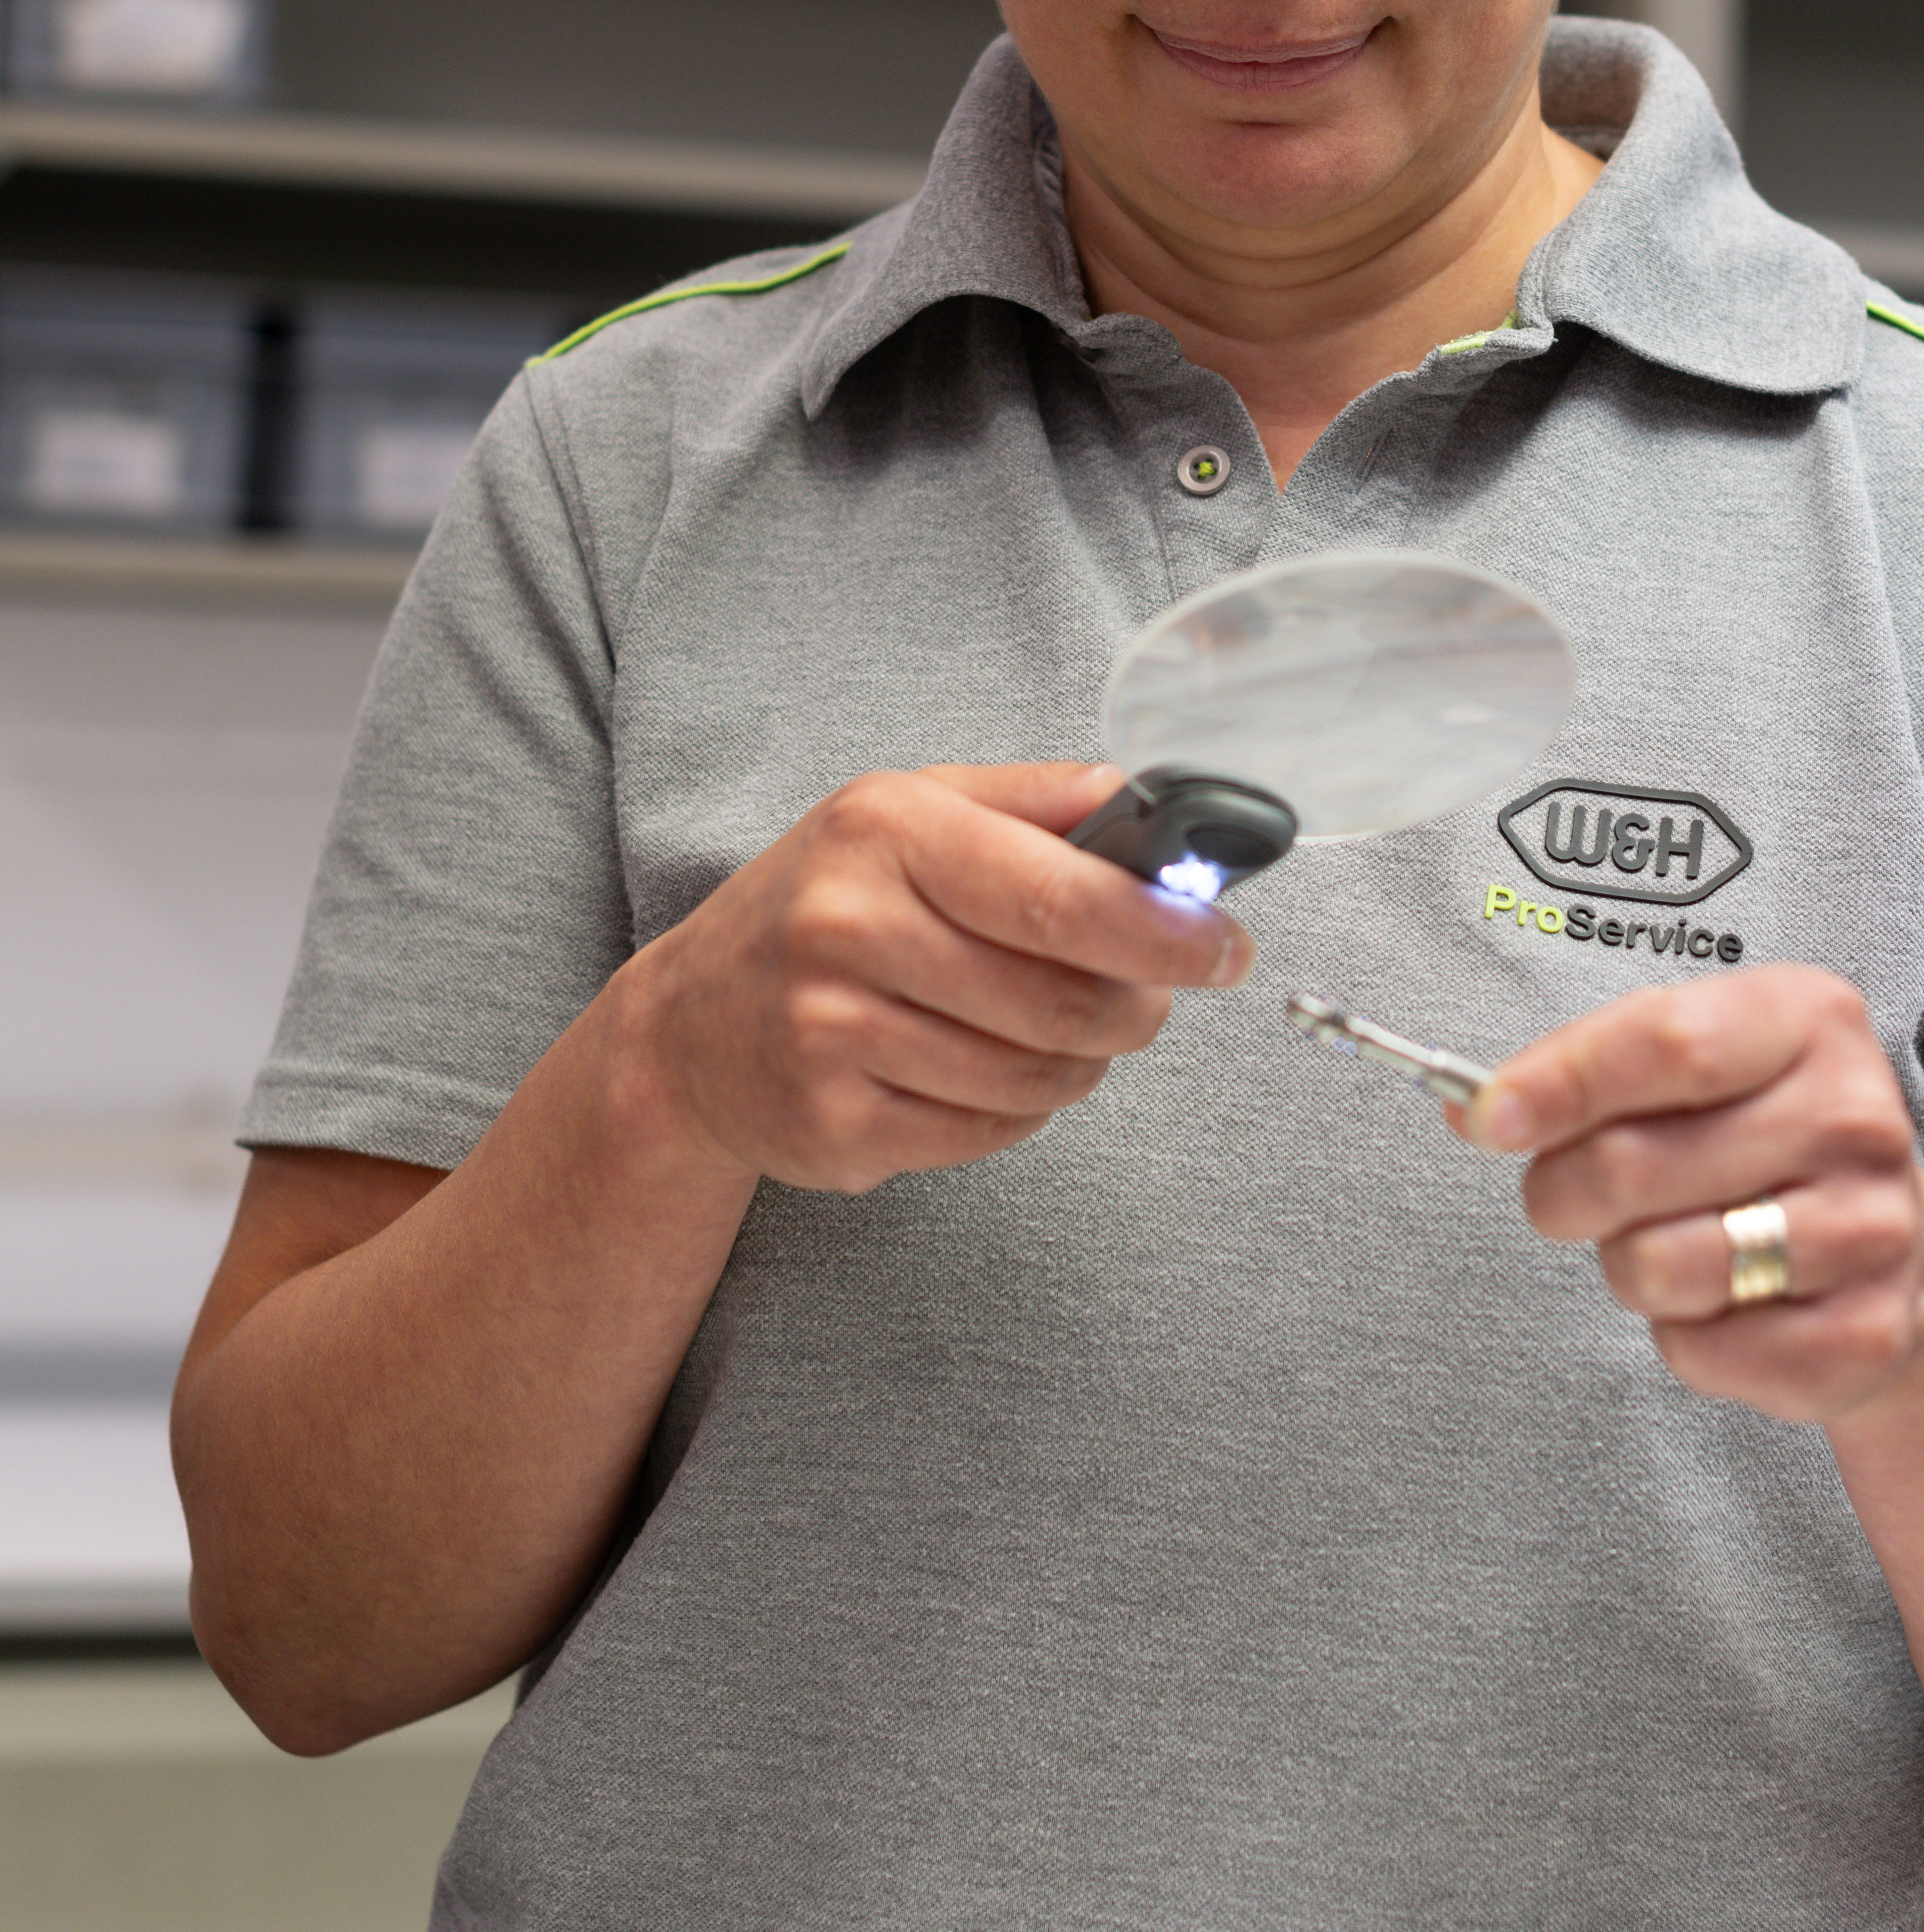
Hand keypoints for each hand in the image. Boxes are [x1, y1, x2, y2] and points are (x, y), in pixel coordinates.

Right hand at [615, 762, 1249, 1196]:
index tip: (1227, 948)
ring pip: (1037, 1078)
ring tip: (1045, 1033)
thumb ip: (1037, 801)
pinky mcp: (834, 1129)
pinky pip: (990, 1135)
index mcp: (884, 831)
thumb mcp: (912, 813)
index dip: (1164, 930)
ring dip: (1076, 1065)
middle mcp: (847, 928)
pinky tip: (976, 1073)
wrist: (687, 1028)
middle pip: (1063, 1001)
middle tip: (1142, 999)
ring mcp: (831, 1036)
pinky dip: (1015, 1112)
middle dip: (1133, 1007)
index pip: (1059, 895)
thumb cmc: (826, 904)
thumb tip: (1151, 797)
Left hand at [1460, 964, 1923, 1421]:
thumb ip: (1587, 1071)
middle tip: (1570, 1194)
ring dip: (1625, 1265)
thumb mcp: (1700, 1063)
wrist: (1902, 1253)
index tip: (1486, 1115)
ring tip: (1665, 1244)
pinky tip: (1725, 1302)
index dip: (1558, 1083)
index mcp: (1810, 1020)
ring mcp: (1871, 1231)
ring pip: (1658, 1266)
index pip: (1663, 1042)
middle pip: (1635, 1163)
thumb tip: (1473, 1109)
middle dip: (1562, 1189)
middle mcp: (1856, 1118)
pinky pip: (1701, 1350)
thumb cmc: (1767, 1139)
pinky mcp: (1864, 1336)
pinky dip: (1683, 1336)